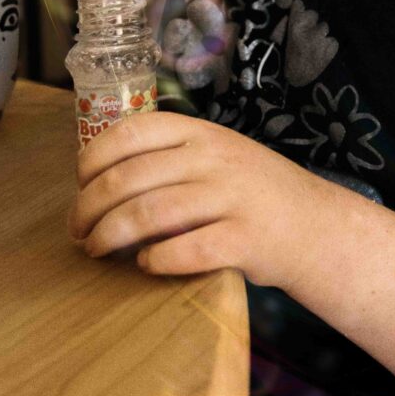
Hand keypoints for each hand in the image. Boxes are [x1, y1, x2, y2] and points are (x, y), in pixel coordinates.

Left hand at [66, 111, 317, 287]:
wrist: (316, 225)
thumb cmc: (255, 192)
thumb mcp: (220, 153)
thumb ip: (174, 153)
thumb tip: (103, 173)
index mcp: (203, 132)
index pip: (132, 131)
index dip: (94, 157)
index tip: (80, 182)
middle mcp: (214, 158)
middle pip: (128, 179)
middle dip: (89, 208)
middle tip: (78, 231)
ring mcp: (231, 198)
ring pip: (147, 215)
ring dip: (109, 237)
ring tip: (96, 250)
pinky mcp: (244, 240)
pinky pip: (184, 251)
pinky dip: (155, 260)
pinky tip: (147, 264)